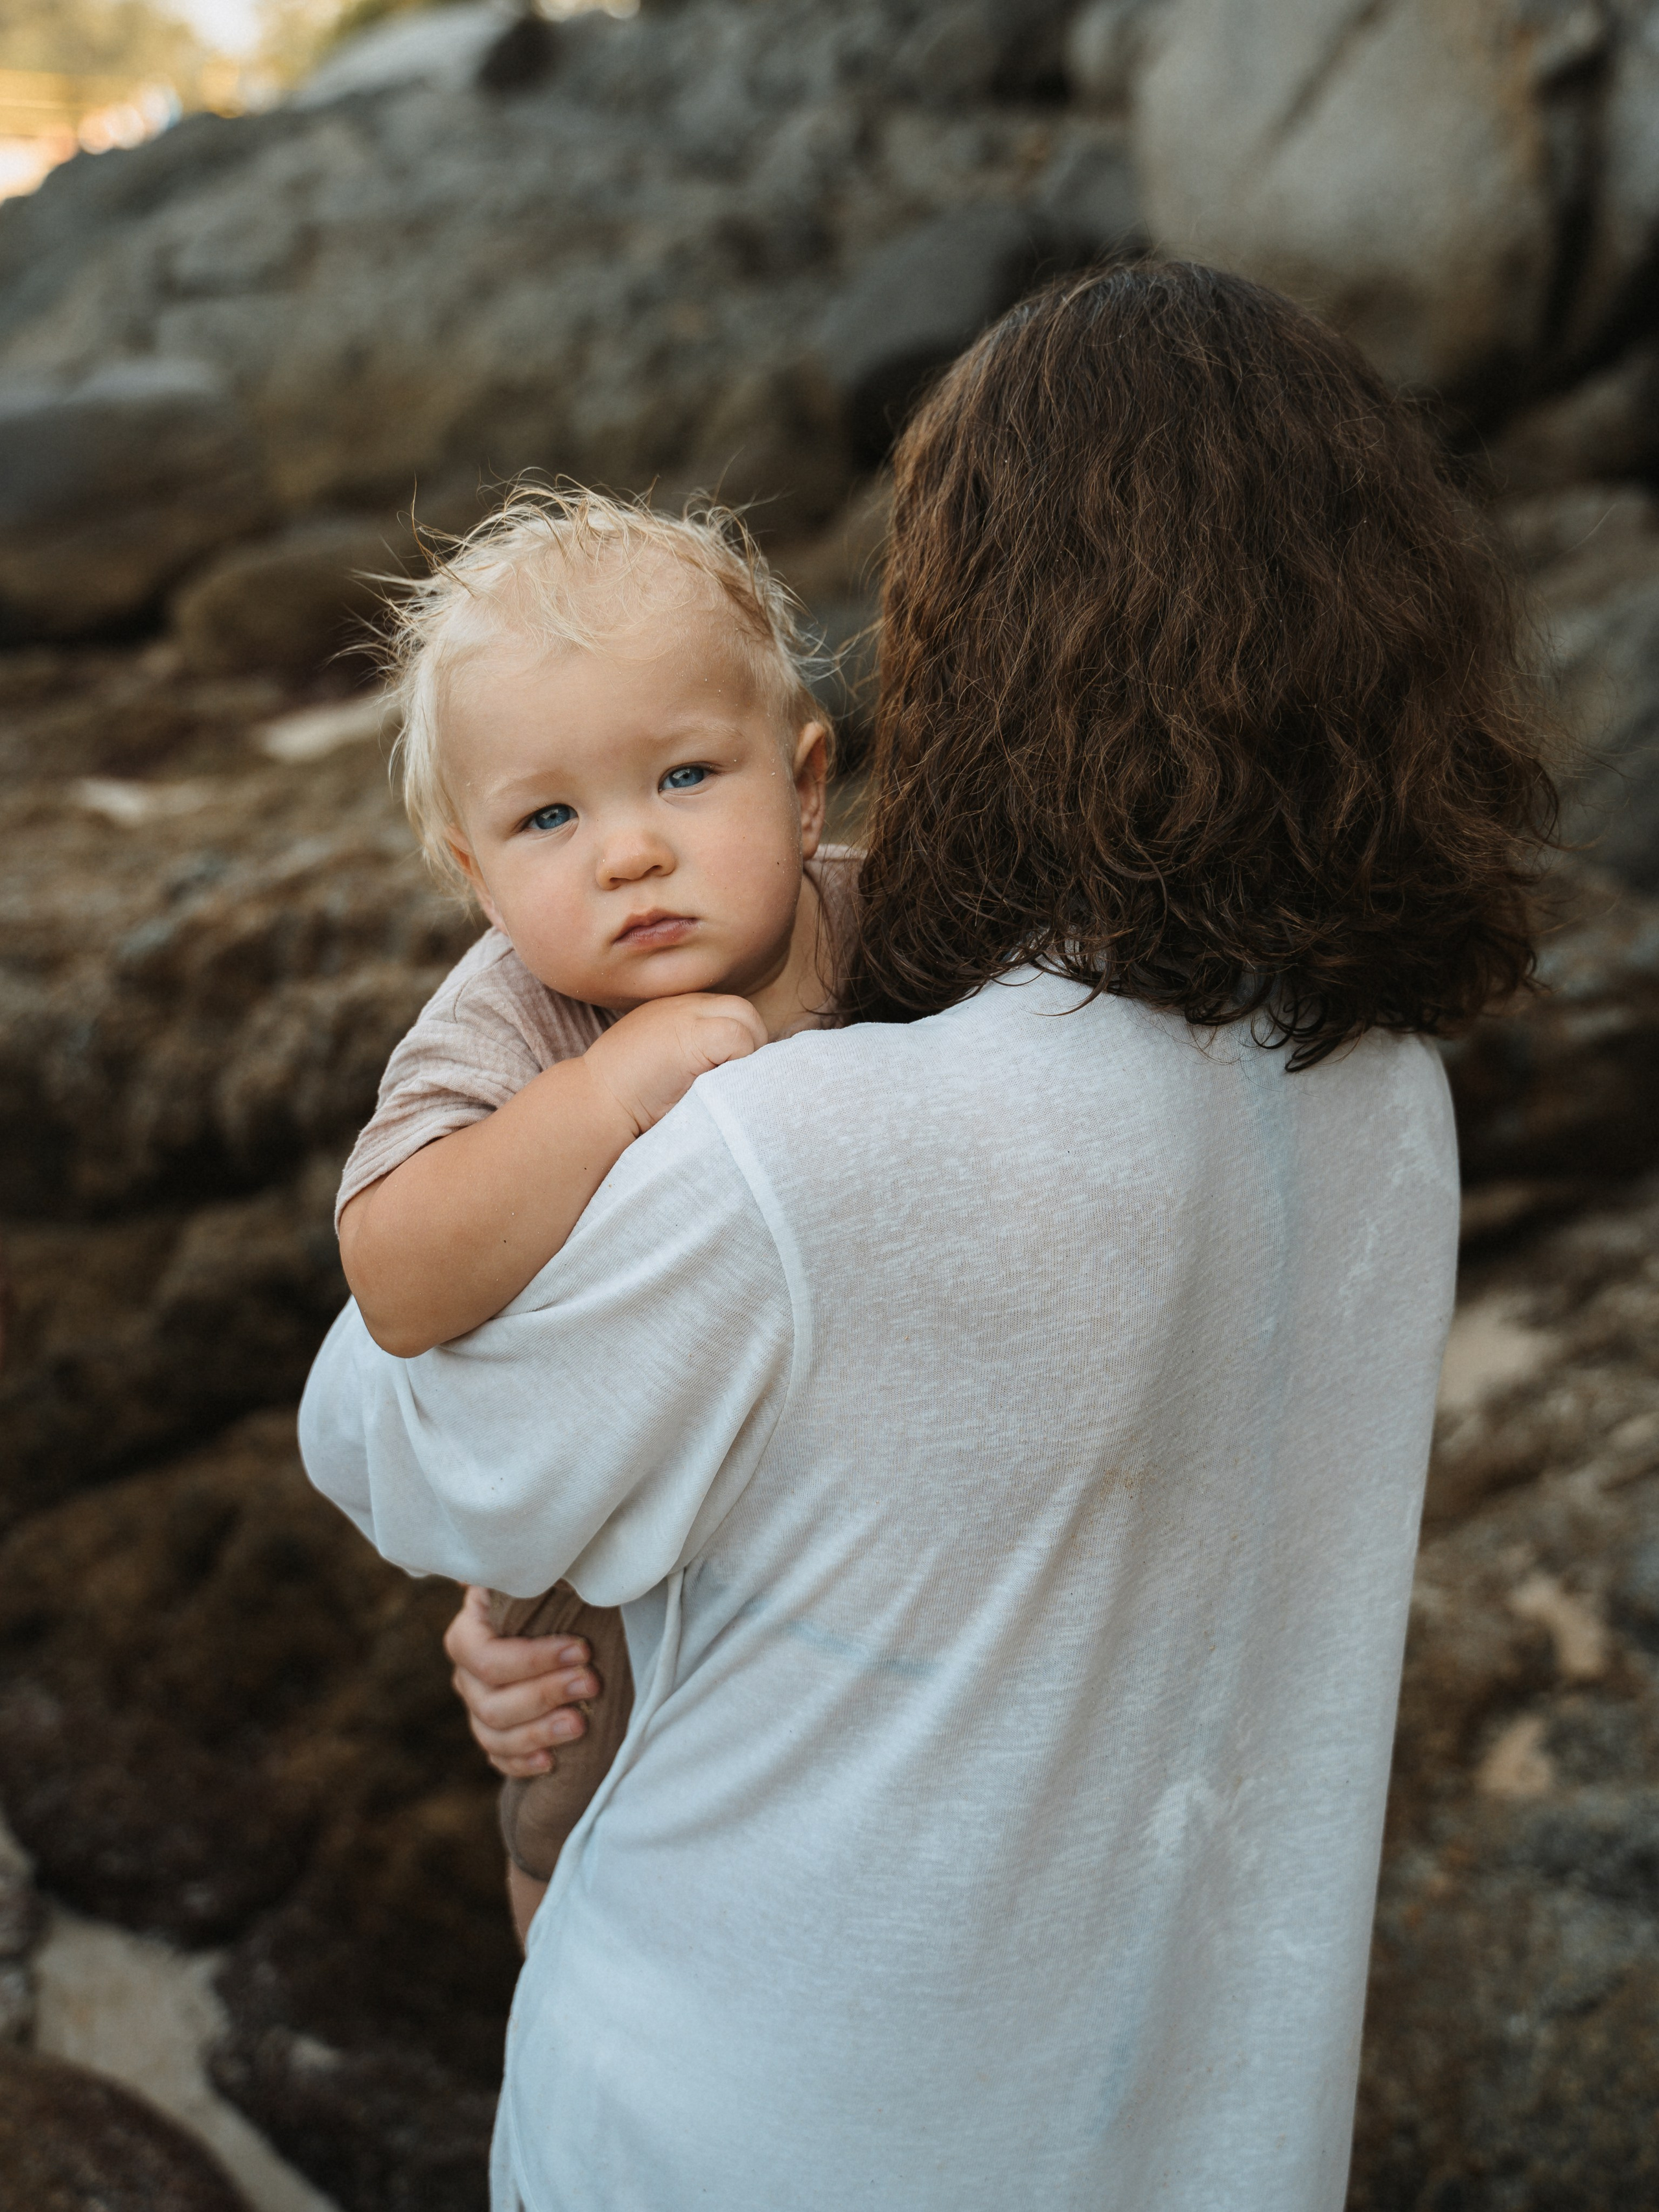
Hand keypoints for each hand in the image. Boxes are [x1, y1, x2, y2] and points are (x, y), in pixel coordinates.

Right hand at [443, 1585, 600, 1778]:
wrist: (563, 1620)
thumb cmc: (553, 1594)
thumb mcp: (543, 1578)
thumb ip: (529, 1577)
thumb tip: (516, 1570)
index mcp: (470, 1632)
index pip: (486, 1658)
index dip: (532, 1659)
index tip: (582, 1649)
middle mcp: (467, 1674)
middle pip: (490, 1702)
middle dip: (545, 1694)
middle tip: (592, 1684)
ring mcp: (479, 1708)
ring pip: (493, 1735)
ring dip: (539, 1732)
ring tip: (581, 1724)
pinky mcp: (497, 1735)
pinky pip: (499, 1759)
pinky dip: (522, 1763)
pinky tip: (551, 1761)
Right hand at [582, 993, 765, 1137]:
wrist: (595, 1105)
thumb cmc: (627, 1097)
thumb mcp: (662, 1062)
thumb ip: (693, 1052)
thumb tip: (738, 1065)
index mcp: (675, 1011)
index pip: (729, 1012)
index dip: (739, 1042)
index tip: (728, 1072)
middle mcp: (683, 1006)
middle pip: (743, 1011)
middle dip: (750, 1045)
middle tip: (733, 1079)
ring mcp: (687, 1016)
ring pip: (747, 1021)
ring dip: (747, 1055)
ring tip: (725, 1083)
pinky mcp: (694, 1035)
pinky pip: (740, 1039)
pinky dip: (740, 1062)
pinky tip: (715, 1083)